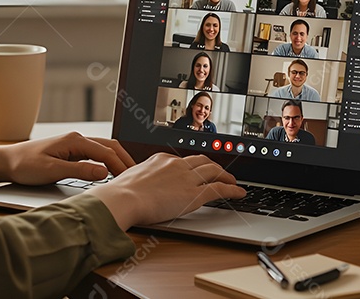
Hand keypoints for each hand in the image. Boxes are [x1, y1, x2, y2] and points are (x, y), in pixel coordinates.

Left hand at [0, 132, 134, 185]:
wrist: (6, 162)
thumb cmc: (25, 165)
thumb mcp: (52, 170)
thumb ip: (79, 171)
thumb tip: (103, 172)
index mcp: (74, 141)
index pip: (106, 152)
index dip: (120, 166)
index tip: (130, 180)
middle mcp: (77, 139)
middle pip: (109, 147)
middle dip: (125, 161)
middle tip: (137, 177)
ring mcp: (74, 145)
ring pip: (104, 149)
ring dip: (117, 160)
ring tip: (128, 176)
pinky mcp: (71, 152)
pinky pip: (95, 154)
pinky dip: (107, 162)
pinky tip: (111, 173)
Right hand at [86, 153, 244, 230]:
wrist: (124, 198)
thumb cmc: (121, 193)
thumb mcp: (130, 179)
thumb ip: (141, 180)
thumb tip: (138, 187)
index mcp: (160, 159)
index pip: (183, 160)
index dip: (195, 165)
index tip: (198, 169)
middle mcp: (176, 165)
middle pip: (202, 162)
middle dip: (214, 167)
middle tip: (221, 172)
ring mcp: (186, 178)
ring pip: (214, 172)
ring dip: (226, 176)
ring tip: (233, 182)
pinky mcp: (194, 194)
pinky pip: (219, 189)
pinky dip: (232, 190)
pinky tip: (238, 193)